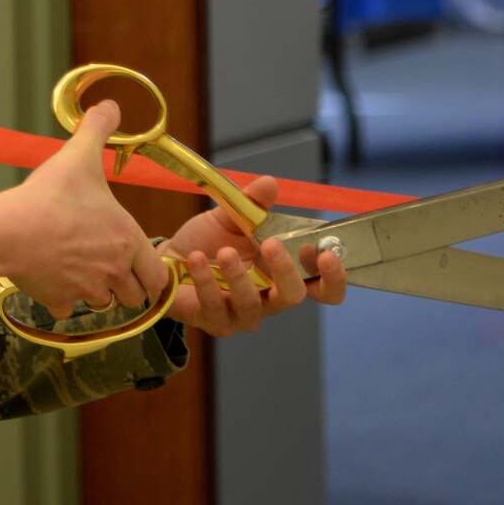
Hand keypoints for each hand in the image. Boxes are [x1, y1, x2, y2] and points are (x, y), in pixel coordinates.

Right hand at [0, 100, 169, 318]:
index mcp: (127, 241)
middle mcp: (113, 272)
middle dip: (125, 284)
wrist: (10, 230)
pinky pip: (66, 309)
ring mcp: (84, 290)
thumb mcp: (79, 155)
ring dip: (96, 291)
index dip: (150, 269)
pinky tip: (52, 277)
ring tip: (80, 268)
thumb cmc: (50, 196)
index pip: (158, 276)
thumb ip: (98, 128)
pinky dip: (62, 299)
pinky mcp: (57, 301)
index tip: (136, 259)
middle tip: (110, 264)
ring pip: (103, 304)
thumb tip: (110, 105)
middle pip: (134, 296)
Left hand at [162, 175, 346, 336]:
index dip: (333, 278)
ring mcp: (243, 314)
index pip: (322, 288)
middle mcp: (269, 299)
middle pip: (293, 297)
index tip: (326, 255)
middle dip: (285, 271)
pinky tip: (194, 259)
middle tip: (272, 244)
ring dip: (239, 277)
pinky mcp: (214, 321)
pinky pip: (215, 306)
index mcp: (283, 274)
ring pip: (252, 305)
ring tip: (223, 251)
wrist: (170, 258)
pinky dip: (206, 281)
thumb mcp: (231, 217)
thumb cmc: (209, 240)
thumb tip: (270, 183)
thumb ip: (252, 204)